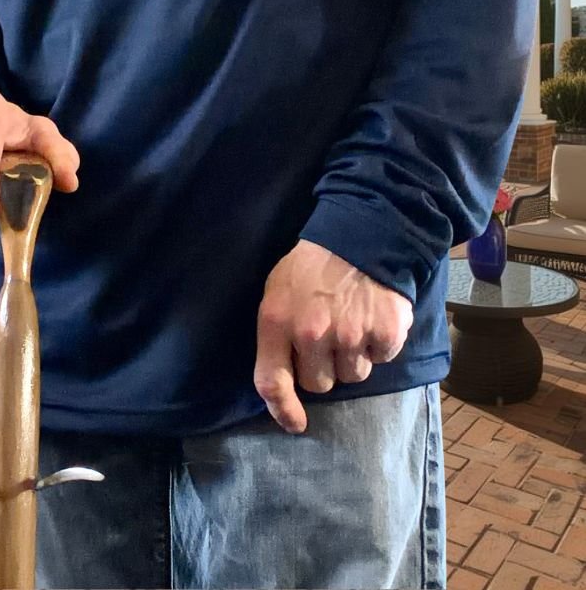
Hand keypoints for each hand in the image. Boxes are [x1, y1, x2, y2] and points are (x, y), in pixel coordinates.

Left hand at [254, 238, 412, 433]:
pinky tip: (374, 316)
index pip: (271, 381)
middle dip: (324, 366)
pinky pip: (381, 359)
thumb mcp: (278, 288)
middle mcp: (312, 334)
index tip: (295, 424)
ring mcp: (351, 335)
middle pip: (318, 384)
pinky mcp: (385, 333)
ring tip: (353, 321)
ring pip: (353, 376)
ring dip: (353, 357)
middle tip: (330, 335)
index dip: (282, 409)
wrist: (363, 232)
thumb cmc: (313, 263)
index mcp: (278, 321)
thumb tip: (284, 376)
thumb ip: (278, 330)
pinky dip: (380, 344)